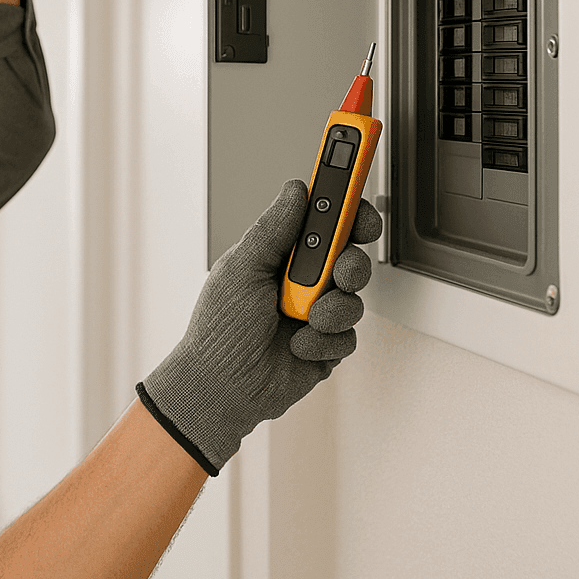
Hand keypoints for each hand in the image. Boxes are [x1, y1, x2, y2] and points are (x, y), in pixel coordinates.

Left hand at [138, 179, 381, 473]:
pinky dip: (322, 341)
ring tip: (302, 320)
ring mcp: (317, 312)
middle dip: (351, 261)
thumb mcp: (241, 269)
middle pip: (349, 254)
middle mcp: (302, 280)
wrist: (220, 388)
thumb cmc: (219, 329)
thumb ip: (273, 230)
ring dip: (332, 309)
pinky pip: (348, 335)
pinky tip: (296, 346)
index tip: (359, 195)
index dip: (346, 207)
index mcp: (280, 253)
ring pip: (354, 297)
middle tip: (340, 271)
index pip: (323, 220)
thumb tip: (297, 191)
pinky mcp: (328, 346)